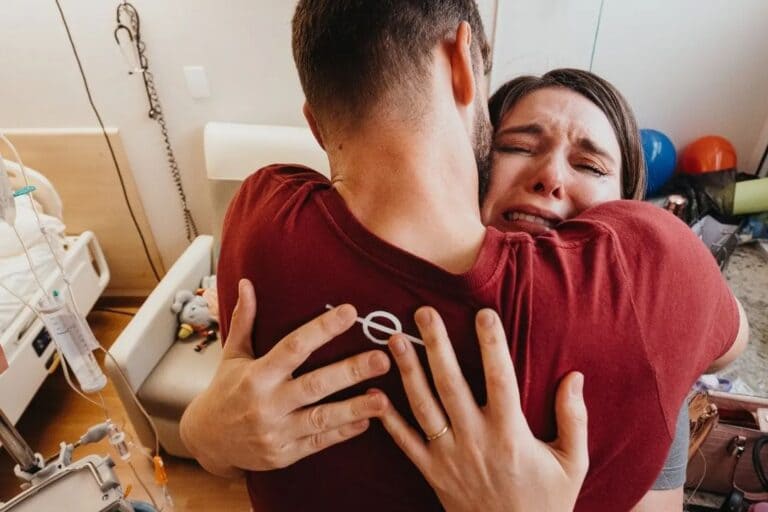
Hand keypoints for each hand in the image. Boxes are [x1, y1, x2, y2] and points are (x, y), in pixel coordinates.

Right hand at [180, 279, 390, 476]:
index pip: (294, 347)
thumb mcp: (232, 355)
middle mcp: (266, 403)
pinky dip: (343, 432)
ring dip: (354, 409)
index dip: (322, 329)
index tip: (351, 312)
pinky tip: (367, 421)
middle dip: (350, 372)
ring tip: (384, 400)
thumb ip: (245, 321)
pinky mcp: (284, 454)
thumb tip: (246, 283)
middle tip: (382, 359)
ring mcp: (276, 432)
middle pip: (315, 385)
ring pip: (321, 419)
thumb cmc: (224, 391)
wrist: (206, 442)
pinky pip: (318, 443)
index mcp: (256, 375)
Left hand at [375, 307, 588, 511]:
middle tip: (423, 313)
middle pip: (451, 384)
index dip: (492, 345)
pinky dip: (388, 420)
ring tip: (396, 340)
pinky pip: (405, 443)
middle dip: (436, 345)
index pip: (500, 379)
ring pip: (423, 407)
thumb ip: (574, 418)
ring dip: (408, 372)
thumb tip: (575, 377)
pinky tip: (374, 393)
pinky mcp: (432, 472)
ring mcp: (449, 457)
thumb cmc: (547, 502)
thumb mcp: (573, 462)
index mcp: (510, 434)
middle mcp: (475, 440)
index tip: (483, 313)